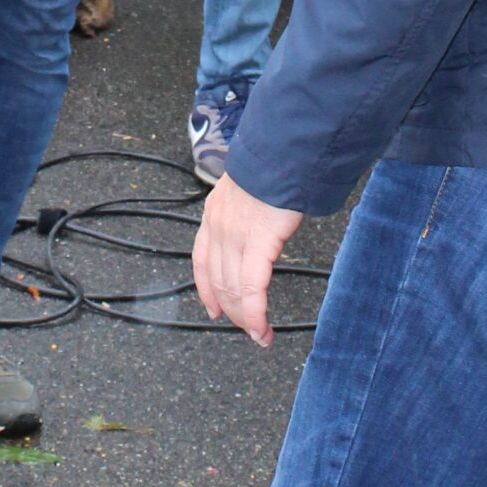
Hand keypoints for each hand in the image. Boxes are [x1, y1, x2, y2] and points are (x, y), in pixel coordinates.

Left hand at [193, 171, 302, 347]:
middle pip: (217, 281)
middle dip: (230, 310)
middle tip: (246, 328)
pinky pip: (252, 288)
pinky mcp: (257, 243)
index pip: (202, 260)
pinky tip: (260, 327)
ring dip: (245, 318)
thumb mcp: (252, 189)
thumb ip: (251, 212)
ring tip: (257, 335)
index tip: (212, 308)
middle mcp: (218, 227)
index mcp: (215, 213)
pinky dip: (255, 313)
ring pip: (233, 289)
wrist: (284, 151)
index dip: (207, 289)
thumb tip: (265, 225)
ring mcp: (235, 236)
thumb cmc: (277, 165)